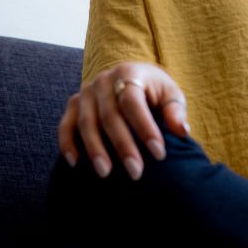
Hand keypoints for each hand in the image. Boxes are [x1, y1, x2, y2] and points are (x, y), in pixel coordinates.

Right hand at [57, 61, 189, 179]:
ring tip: (105, 174)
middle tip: (135, 172)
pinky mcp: (73, 105)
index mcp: (129, 73)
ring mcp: (85, 92)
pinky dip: (68, 144)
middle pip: (110, 116)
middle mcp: (103, 81)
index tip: (159, 154)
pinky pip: (66, 125)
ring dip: (95, 150)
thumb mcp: (170, 94)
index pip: (133, 102)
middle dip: (123, 146)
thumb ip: (175, 111)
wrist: (130, 78)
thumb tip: (181, 131)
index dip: (145, 128)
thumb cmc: (154, 91)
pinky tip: (75, 164)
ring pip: (87, 123)